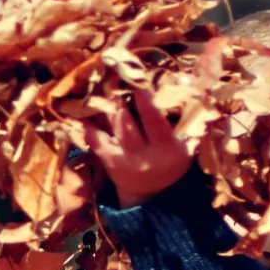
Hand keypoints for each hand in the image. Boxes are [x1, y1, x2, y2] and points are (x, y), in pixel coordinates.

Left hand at [87, 90, 191, 207]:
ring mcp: (124, 160)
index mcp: (168, 149)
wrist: (154, 195)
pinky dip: (89, 124)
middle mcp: (144, 156)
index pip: (154, 121)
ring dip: (107, 105)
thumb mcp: (186, 144)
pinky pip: (96, 141)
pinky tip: (83, 109)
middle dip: (121, 98)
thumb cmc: (172, 160)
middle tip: (115, 75)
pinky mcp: (110, 163)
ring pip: (113, 128)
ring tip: (104, 84)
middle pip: (128, 123)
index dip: (145, 100)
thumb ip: (184, 118)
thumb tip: (183, 83)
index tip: (138, 80)